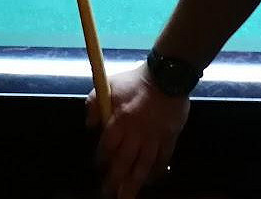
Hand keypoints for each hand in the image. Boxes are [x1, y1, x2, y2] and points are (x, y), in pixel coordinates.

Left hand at [87, 63, 189, 198]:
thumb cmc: (135, 79)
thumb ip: (94, 103)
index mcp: (119, 120)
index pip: (107, 147)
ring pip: (143, 166)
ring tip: (128, 196)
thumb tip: (90, 125)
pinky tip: (151, 180)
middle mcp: (136, 133)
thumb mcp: (109, 84)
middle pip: (124, 162)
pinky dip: (157, 171)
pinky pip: (163, 159)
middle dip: (115, 181)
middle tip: (109, 194)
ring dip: (135, 183)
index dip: (102, 160)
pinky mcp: (170, 137)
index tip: (100, 168)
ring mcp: (154, 137)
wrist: (167, 75)